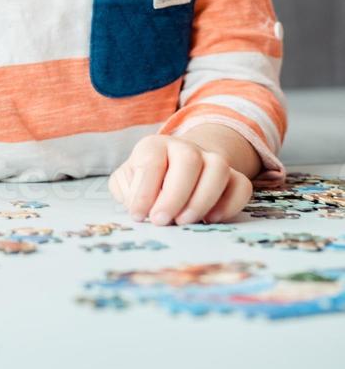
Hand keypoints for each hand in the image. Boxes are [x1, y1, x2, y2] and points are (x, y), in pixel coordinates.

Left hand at [108, 134, 253, 224]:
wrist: (175, 169)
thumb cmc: (145, 180)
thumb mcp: (126, 182)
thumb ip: (126, 190)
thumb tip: (138, 205)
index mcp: (155, 146)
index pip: (152, 161)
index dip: (144, 190)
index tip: (138, 216)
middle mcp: (185, 148)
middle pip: (188, 160)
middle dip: (174, 195)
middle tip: (161, 221)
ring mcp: (211, 160)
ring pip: (218, 168)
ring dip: (202, 198)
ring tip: (184, 222)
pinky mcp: (233, 177)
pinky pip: (242, 185)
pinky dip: (230, 204)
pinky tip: (211, 220)